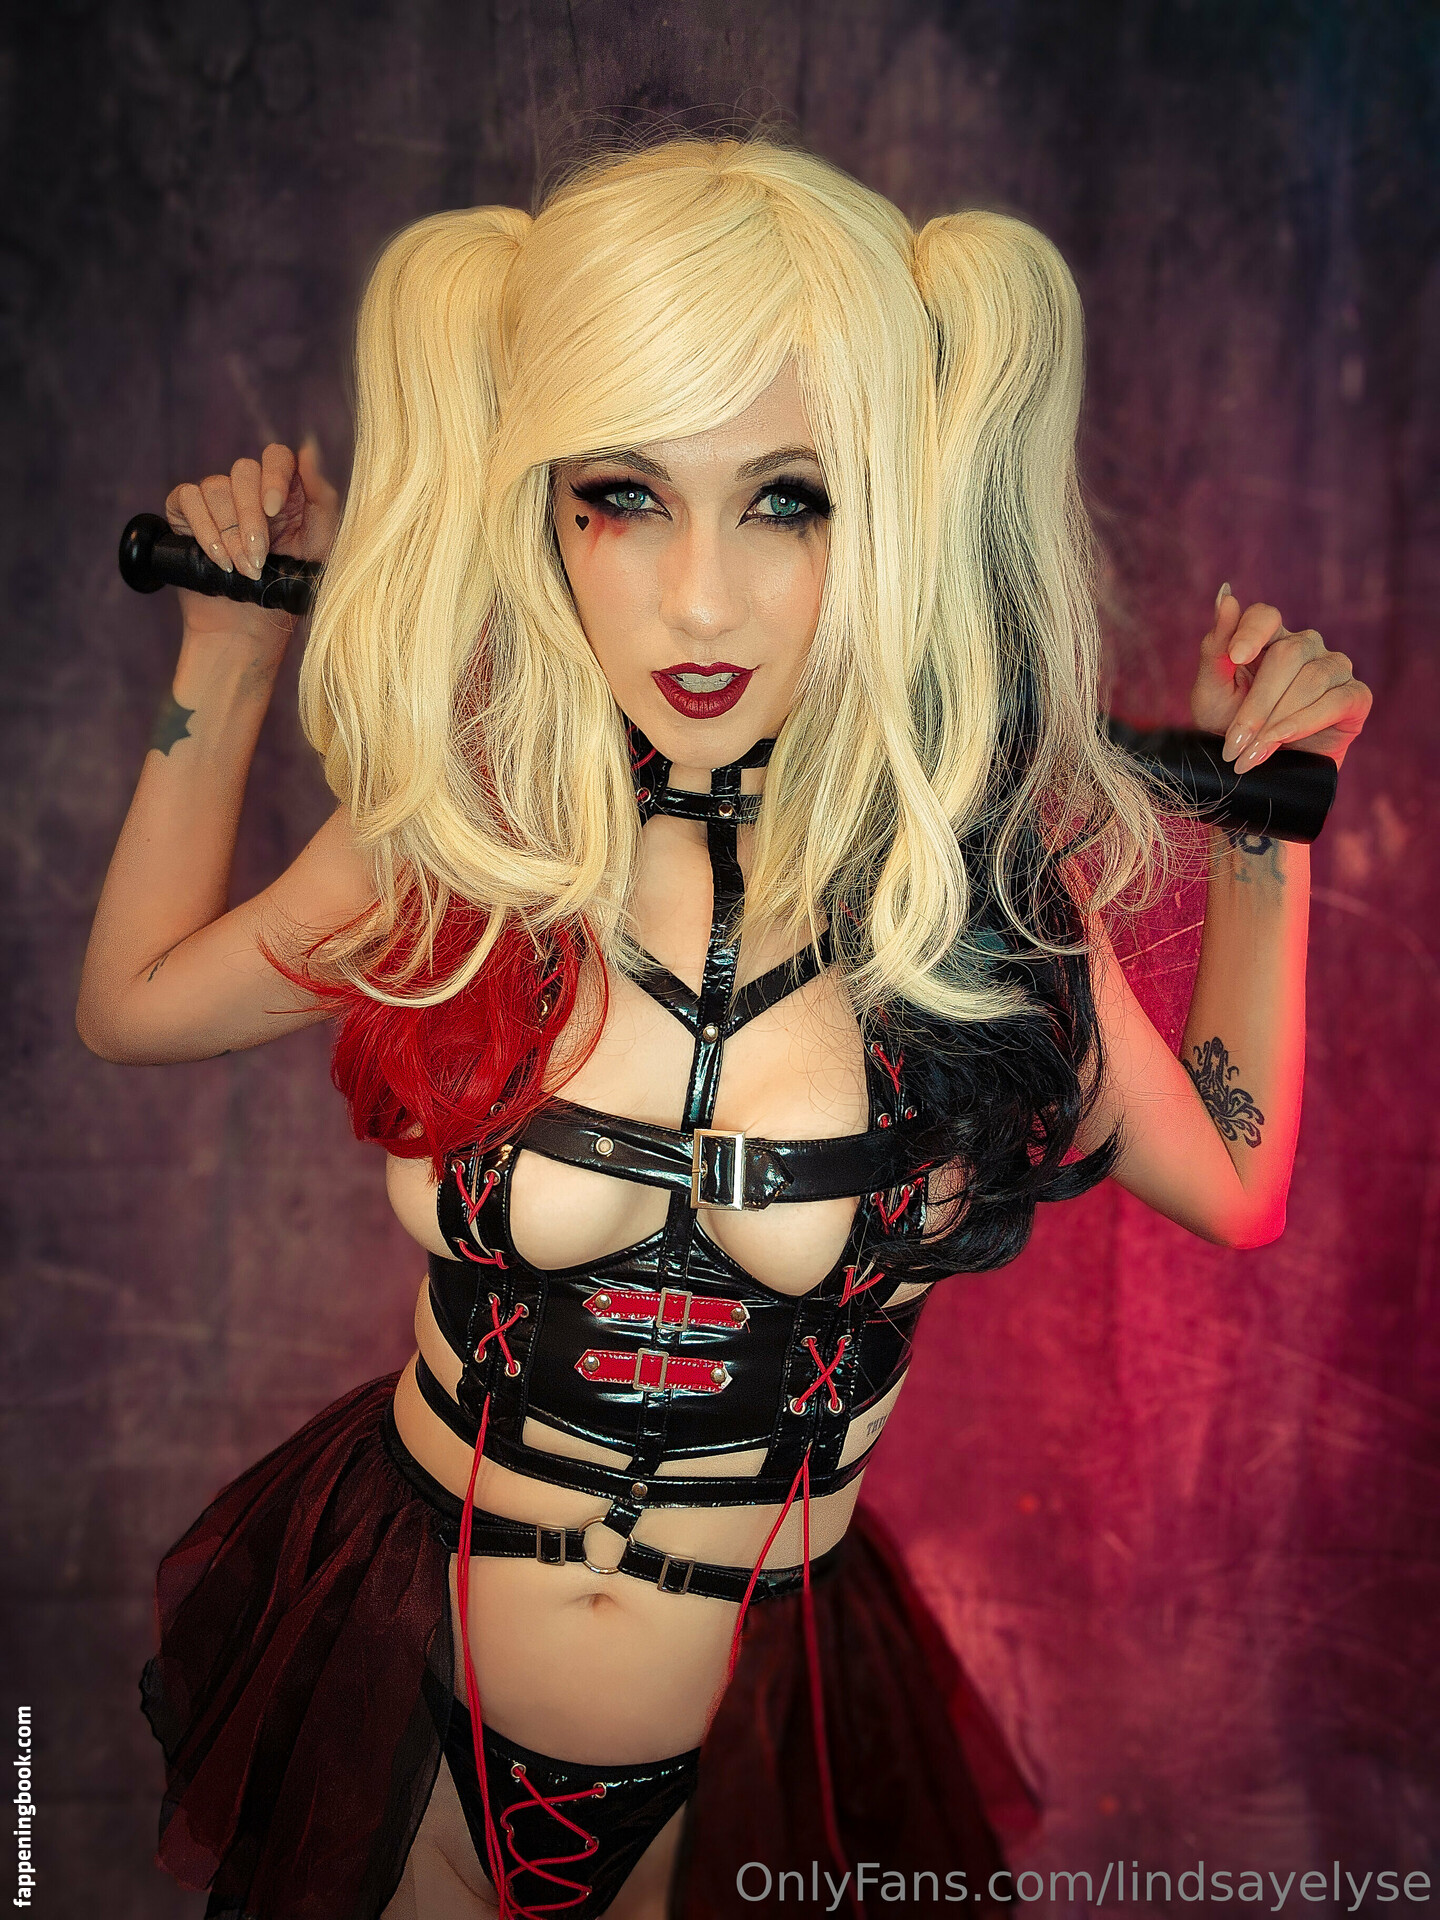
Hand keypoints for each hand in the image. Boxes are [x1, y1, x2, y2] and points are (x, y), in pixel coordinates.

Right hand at [164, 437, 339, 643]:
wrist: (250, 627)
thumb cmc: (289, 586)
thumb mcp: (320, 544)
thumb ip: (321, 496)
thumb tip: (309, 448)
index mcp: (284, 490)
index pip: (277, 456)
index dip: (274, 476)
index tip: (275, 510)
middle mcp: (249, 489)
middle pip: (244, 471)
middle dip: (251, 519)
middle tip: (259, 559)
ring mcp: (216, 498)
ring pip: (215, 488)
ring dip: (230, 535)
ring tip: (242, 569)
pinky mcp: (185, 512)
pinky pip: (188, 498)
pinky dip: (203, 529)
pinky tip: (217, 559)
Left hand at [1190, 586, 1372, 773]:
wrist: (1255, 770)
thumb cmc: (1229, 728)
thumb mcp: (1211, 693)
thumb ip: (1215, 648)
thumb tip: (1226, 595)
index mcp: (1268, 639)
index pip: (1264, 616)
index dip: (1251, 632)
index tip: (1235, 658)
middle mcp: (1305, 647)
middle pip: (1287, 653)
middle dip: (1257, 703)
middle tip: (1235, 742)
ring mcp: (1333, 669)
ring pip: (1312, 679)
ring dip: (1278, 720)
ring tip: (1253, 752)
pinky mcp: (1356, 698)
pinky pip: (1338, 700)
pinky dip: (1307, 722)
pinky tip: (1285, 740)